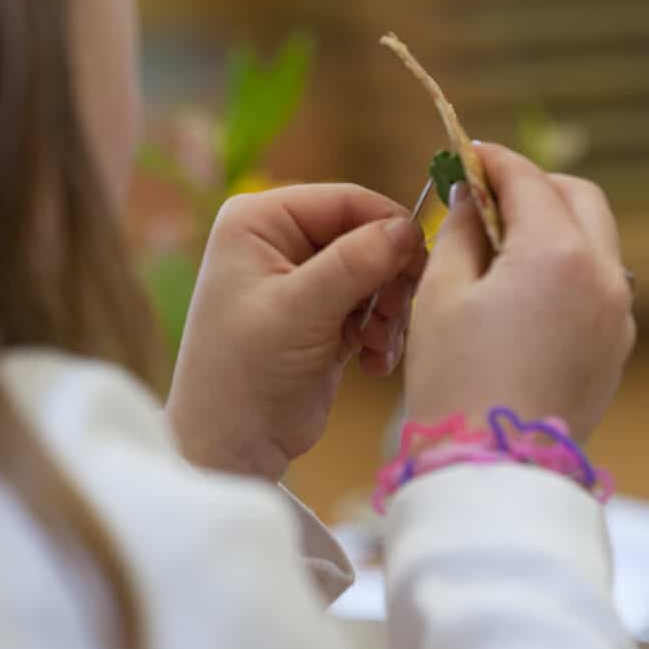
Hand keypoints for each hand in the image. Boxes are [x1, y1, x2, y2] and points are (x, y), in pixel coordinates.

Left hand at [168, 184, 425, 480]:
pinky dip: (380, 332)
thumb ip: (354, 263)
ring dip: (388, 311)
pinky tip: (370, 361)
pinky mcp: (320, 316)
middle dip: (388, 278)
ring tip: (377, 345)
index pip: (345, 200)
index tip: (419, 266)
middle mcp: (278, 240)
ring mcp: (301, 279)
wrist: (229, 448)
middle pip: (365, 235)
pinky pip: (370, 306)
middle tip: (396, 315)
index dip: (389, 227)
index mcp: (259, 219)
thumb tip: (409, 228)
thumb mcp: (298, 310)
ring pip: (375, 273)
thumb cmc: (245, 373)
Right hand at [405, 144, 634, 445]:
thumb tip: (467, 197)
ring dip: (555, 226)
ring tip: (500, 246)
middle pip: (579, 198)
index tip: (466, 156)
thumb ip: (458, 232)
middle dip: (535, 187)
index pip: (528, 179)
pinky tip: (523, 290)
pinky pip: (598, 284)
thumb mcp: (442, 295)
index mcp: (558, 254)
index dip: (492, 161)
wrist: (496, 471)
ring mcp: (618, 314)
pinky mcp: (616, 347)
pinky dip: (568, 268)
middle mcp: (604, 276)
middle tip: (487, 196)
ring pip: (596, 240)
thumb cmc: (457, 382)